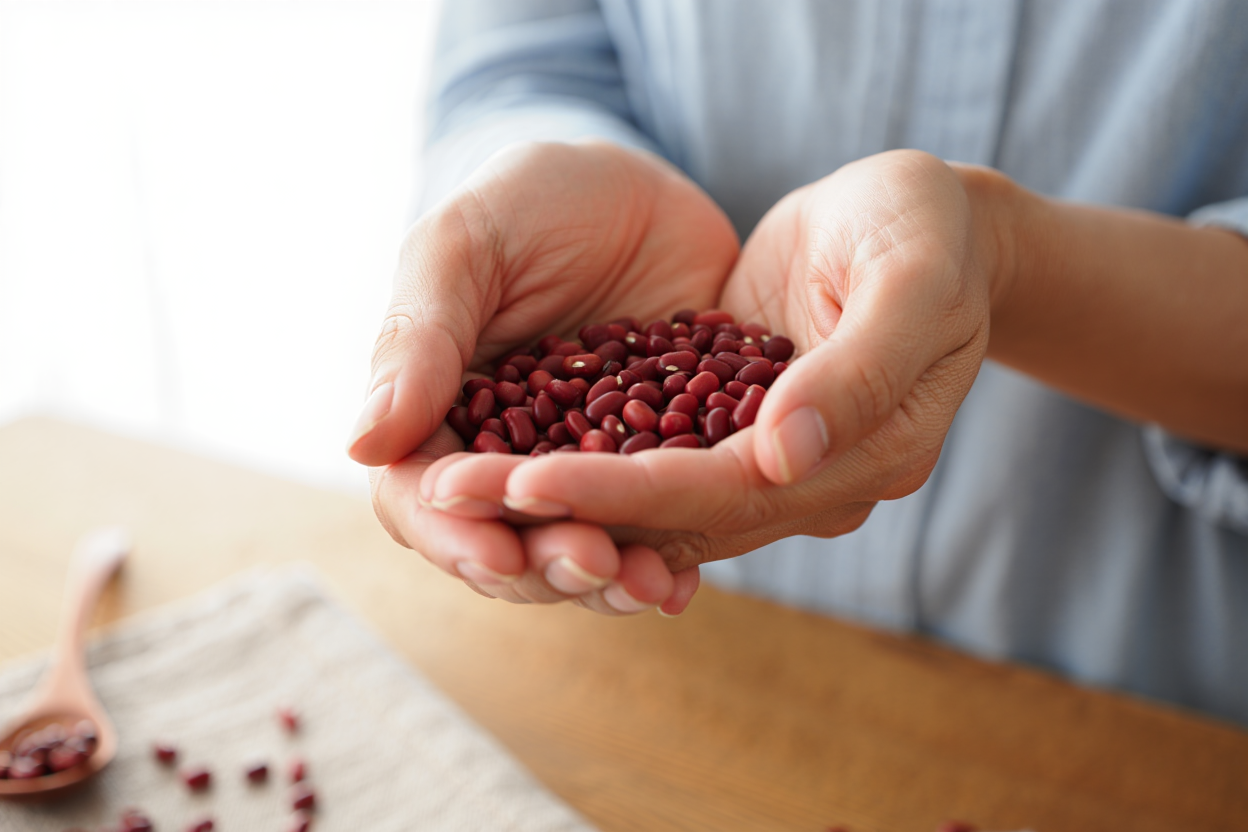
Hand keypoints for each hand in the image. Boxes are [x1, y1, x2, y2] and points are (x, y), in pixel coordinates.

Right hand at [348, 140, 738, 611]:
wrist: (645, 190)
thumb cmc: (534, 200)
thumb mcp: (468, 245)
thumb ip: (419, 336)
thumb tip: (361, 445)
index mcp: (437, 414)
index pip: (422, 499)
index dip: (454, 535)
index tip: (497, 552)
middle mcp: (505, 458)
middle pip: (504, 542)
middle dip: (543, 569)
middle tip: (594, 564)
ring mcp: (583, 470)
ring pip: (579, 548)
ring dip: (608, 580)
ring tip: (651, 585)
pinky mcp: (655, 467)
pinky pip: (654, 526)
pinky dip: (667, 557)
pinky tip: (686, 581)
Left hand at [420, 150, 1002, 570]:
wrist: (931, 221)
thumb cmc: (928, 228)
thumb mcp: (913, 278)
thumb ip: (858, 368)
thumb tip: (779, 455)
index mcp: (867, 457)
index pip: (721, 493)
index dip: (621, 495)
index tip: (521, 484)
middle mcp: (811, 482)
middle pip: (671, 518)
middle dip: (560, 512)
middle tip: (450, 494)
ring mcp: (769, 461)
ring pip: (648, 505)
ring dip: (554, 501)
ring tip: (455, 485)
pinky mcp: (732, 430)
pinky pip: (648, 464)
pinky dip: (579, 466)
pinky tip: (503, 456)